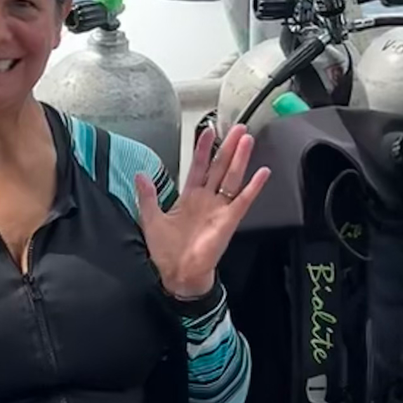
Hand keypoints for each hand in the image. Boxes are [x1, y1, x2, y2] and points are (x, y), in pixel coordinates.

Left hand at [135, 123, 269, 301]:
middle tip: (237, 128)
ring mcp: (219, 209)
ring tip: (246, 139)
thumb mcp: (151, 219)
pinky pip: (243, 200)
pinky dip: (254, 187)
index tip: (207, 131)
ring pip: (232, 178)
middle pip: (219, 167)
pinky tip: (262, 173)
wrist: (177, 274)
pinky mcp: (229, 220)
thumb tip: (140, 174)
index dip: (202, 149)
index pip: (198, 166)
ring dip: (240, 159)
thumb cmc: (166, 252)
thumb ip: (148, 196)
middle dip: (228, 147)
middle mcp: (206, 200)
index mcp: (189, 198)